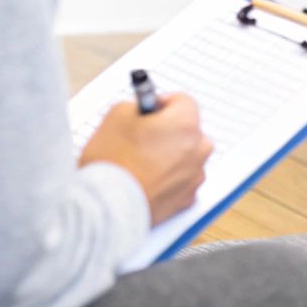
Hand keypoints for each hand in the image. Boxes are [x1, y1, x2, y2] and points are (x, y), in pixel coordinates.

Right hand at [78, 93, 213, 225]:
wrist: (107, 206)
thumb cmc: (112, 161)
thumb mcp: (117, 114)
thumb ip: (139, 106)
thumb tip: (145, 110)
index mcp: (185, 124)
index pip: (183, 101)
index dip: (162, 103)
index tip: (150, 110)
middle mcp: (198, 149)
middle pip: (188, 131)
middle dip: (168, 131)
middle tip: (142, 138)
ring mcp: (195, 176)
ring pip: (186, 157)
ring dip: (170, 156)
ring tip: (140, 163)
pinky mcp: (187, 199)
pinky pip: (182, 181)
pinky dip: (168, 179)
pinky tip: (146, 180)